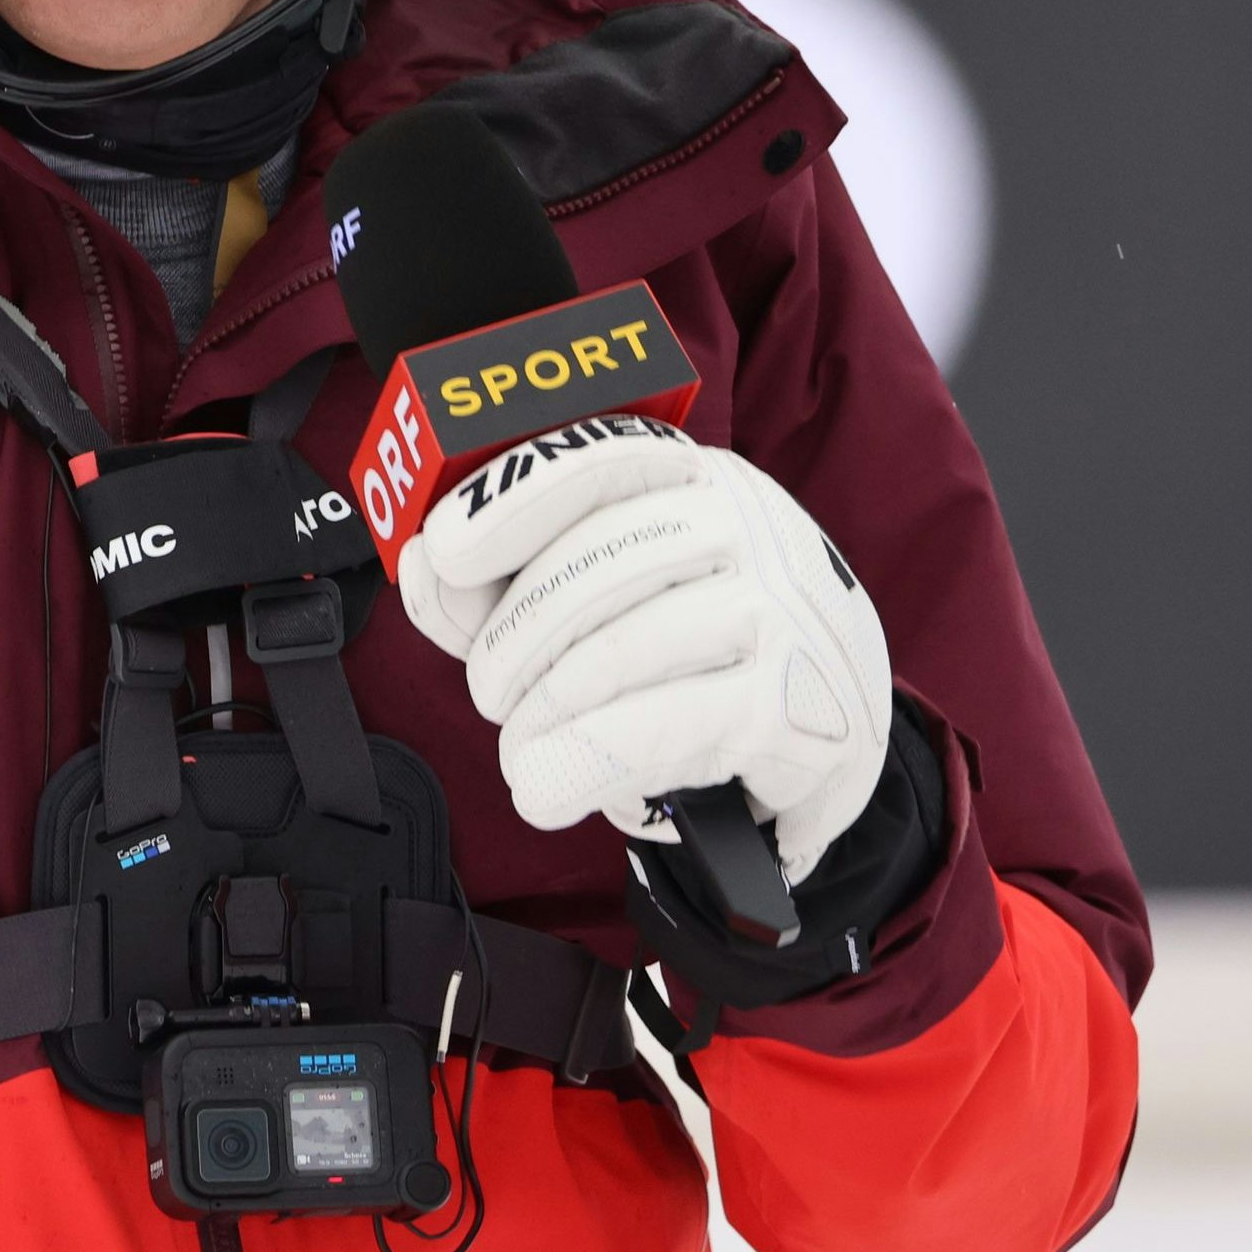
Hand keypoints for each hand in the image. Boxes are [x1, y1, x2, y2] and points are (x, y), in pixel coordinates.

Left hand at [396, 416, 891, 883]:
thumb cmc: (695, 652)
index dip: (504, 505)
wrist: (827, 733)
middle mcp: (749, 525)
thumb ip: (507, 584)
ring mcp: (783, 610)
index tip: (443, 553)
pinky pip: (654, 730)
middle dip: (510, 647)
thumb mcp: (602, 601)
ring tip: (525, 752)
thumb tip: (424, 565)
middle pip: (588, 569)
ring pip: (613, 654)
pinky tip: (547, 787)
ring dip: (538, 719)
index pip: (593, 463)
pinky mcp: (796, 704)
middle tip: (494, 698)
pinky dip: (577, 764)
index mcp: (693, 478)